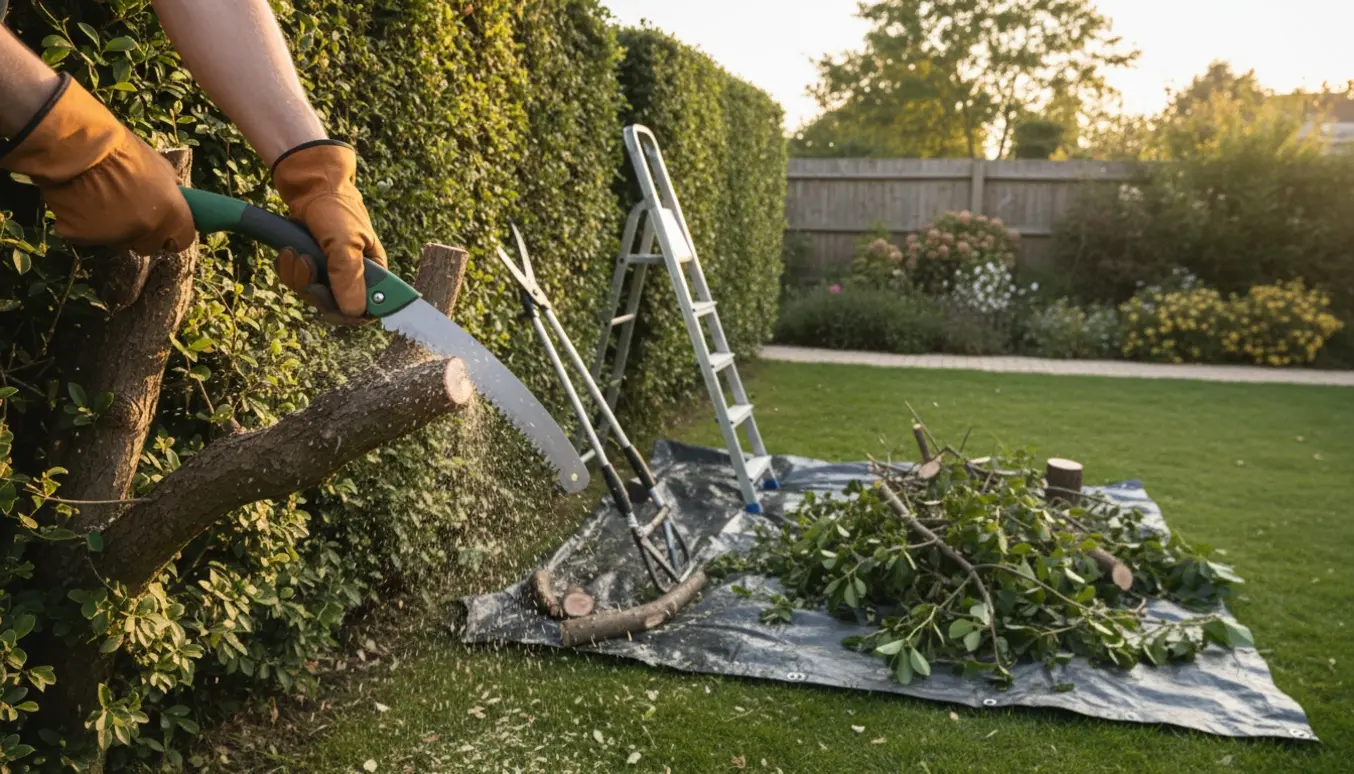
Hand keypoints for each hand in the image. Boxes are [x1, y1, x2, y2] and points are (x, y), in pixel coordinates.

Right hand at [0, 75, 195, 255]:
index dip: (173, 235)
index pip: (182, 240)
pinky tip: (78, 202)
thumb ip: (168, 188)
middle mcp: (146, 229)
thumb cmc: (120, 150)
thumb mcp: (158, 165)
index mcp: (170, 213)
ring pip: (118, 242)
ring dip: (113, 229)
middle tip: (126, 211)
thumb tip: (176, 194)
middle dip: (141, 233)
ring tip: (99, 200)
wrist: (77, 145)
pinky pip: (86, 236)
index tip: (165, 231)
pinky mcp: (82, 236)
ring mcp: (114, 236)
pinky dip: (83, 224)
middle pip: (149, 245)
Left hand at [271, 141, 386, 319]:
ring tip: (296, 253)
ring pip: (313, 295)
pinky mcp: (311, 265)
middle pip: (336, 306)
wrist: (310, 185)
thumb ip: (350, 277)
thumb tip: (355, 312)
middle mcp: (355, 274)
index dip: (352, 314)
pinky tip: (289, 252)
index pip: (370, 308)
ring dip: (299, 277)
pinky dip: (289, 270)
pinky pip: (298, 283)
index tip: (332, 309)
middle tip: (308, 267)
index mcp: (375, 271)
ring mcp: (331, 271)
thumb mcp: (345, 242)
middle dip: (317, 290)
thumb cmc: (335, 208)